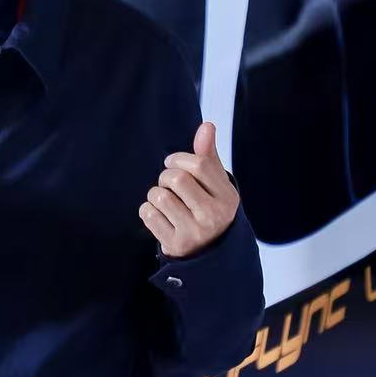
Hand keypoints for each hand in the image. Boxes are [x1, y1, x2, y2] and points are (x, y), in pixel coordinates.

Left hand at [139, 120, 238, 258]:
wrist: (207, 250)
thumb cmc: (208, 206)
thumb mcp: (214, 182)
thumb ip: (208, 154)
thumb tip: (207, 125)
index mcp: (227, 197)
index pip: (199, 164)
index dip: (179, 158)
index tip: (172, 162)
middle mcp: (214, 216)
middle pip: (176, 179)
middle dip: (166, 176)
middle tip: (170, 184)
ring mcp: (194, 232)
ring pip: (159, 196)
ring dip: (156, 194)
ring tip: (166, 201)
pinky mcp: (175, 245)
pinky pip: (148, 214)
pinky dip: (148, 210)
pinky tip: (160, 216)